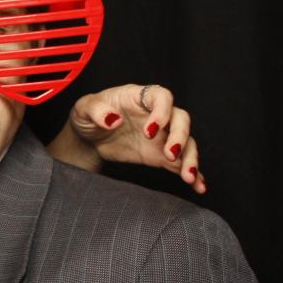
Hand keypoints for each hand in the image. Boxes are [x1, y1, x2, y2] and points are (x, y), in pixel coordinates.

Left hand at [64, 84, 204, 192]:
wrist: (87, 137)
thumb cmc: (87, 115)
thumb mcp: (83, 108)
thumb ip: (96, 110)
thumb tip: (113, 119)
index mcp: (139, 97)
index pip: (161, 97)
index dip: (161, 112)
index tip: (150, 131)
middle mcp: (156, 114)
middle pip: (181, 119)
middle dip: (180, 136)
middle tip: (170, 154)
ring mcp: (161, 135)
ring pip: (186, 142)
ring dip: (190, 158)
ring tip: (188, 176)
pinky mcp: (160, 154)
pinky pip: (180, 163)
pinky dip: (191, 174)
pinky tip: (198, 186)